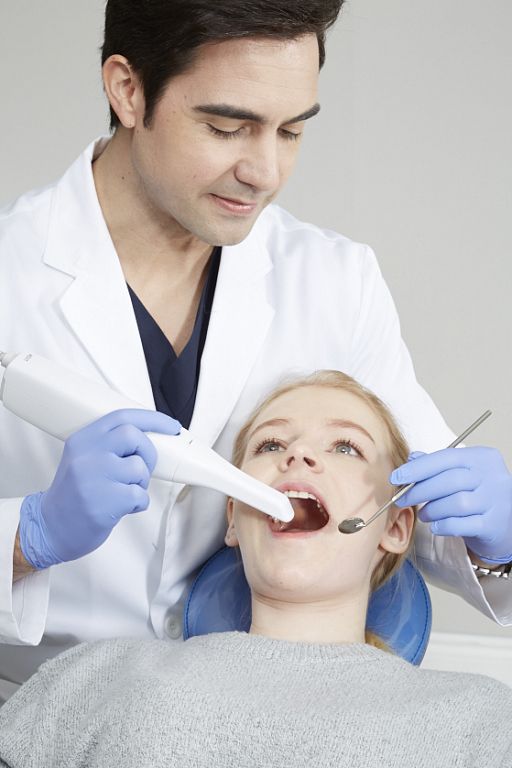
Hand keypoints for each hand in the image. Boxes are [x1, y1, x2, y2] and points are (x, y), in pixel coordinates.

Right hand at [19, 409, 180, 568]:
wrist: (51, 529)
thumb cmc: (73, 495)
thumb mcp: (82, 460)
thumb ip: (108, 446)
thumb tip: (148, 438)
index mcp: (82, 440)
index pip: (122, 417)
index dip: (153, 419)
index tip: (171, 426)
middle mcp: (87, 454)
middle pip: (134, 436)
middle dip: (148, 453)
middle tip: (141, 470)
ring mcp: (95, 477)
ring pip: (139, 468)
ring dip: (140, 484)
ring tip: (123, 493)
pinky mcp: (105, 501)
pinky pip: (140, 495)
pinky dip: (138, 503)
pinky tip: (122, 508)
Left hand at [390, 447, 511, 564]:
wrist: (505, 524)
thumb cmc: (478, 495)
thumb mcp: (460, 474)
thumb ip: (436, 465)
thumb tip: (411, 458)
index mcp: (482, 457)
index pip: (446, 457)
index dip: (418, 467)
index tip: (396, 477)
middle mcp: (493, 477)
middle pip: (449, 480)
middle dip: (419, 490)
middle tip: (402, 499)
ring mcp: (496, 501)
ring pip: (456, 503)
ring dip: (432, 510)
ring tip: (424, 514)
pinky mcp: (493, 525)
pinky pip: (461, 525)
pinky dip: (443, 525)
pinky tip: (436, 525)